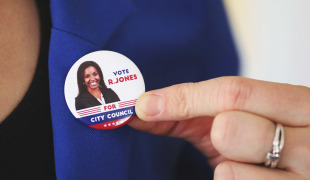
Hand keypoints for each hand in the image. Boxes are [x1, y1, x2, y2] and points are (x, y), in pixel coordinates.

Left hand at [129, 76, 309, 178]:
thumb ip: (192, 110)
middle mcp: (309, 141)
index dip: (183, 98)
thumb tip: (143, 108)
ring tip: (245, 162)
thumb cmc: (261, 139)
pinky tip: (252, 178)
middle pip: (229, 128)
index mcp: (297, 105)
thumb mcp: (238, 117)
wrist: (300, 168)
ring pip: (229, 171)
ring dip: (223, 166)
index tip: (147, 106)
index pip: (233, 92)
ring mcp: (304, 178)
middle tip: (222, 135)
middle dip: (213, 134)